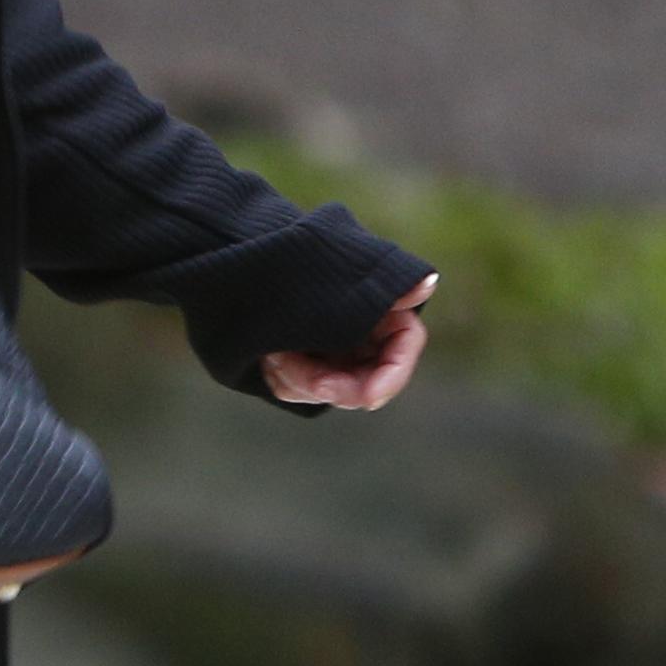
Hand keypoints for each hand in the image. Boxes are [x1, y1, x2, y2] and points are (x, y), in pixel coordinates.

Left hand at [266, 275, 433, 411]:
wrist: (239, 267)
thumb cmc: (288, 266)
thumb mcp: (334, 277)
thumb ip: (381, 287)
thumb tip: (427, 282)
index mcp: (378, 303)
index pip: (405, 344)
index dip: (391, 378)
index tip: (368, 398)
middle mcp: (360, 328)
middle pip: (366, 378)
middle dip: (329, 382)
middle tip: (291, 365)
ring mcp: (332, 347)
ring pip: (329, 389)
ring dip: (298, 377)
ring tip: (272, 349)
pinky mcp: (304, 360)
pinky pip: (301, 388)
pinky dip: (283, 376)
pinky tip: (266, 355)